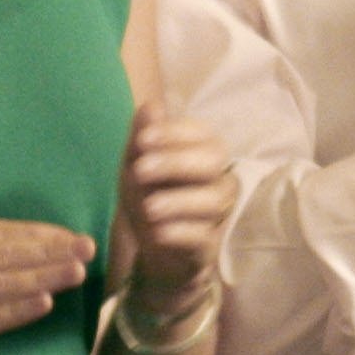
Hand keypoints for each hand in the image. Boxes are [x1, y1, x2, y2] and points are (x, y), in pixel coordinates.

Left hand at [115, 106, 237, 315]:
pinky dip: (181, 232)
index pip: (203, 133)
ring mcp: (218, 213)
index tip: (142, 140)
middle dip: (175, 162)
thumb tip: (152, 105)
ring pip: (213, 199)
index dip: (174, 133)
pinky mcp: (211, 245)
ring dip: (178, 201)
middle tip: (140, 170)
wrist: (151, 248)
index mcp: (203, 152)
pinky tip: (158, 232)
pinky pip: (205, 236)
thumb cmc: (149, 196)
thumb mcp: (136, 165)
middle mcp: (219, 178)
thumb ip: (142, 137)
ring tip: (148, 207)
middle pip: (214, 161)